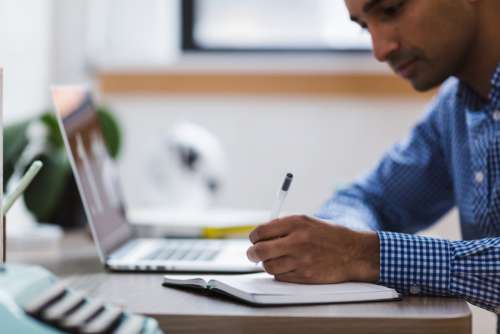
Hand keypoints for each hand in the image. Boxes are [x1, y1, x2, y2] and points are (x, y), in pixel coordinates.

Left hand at [247, 215, 379, 283]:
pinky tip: (289, 267)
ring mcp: (301, 260)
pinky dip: (280, 273)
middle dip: (252, 254)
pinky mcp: (305, 276)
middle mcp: (297, 240)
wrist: (354, 253)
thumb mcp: (307, 222)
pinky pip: (281, 277)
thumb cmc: (329, 236)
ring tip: (276, 260)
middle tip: (253, 254)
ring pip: (268, 266)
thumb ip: (284, 227)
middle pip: (259, 251)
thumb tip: (260, 236)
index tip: (255, 240)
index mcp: (296, 223)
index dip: (254, 237)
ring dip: (268, 264)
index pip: (261, 231)